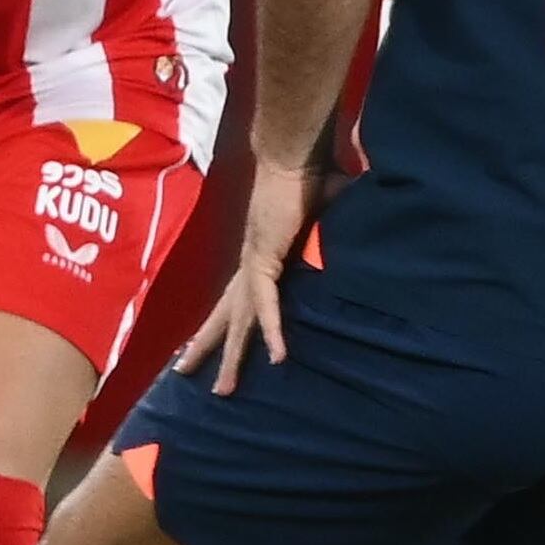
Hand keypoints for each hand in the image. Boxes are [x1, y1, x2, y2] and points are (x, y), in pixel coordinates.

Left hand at [173, 149, 327, 396]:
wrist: (294, 153)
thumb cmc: (309, 175)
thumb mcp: (326, 212)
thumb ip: (336, 224)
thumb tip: (360, 219)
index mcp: (261, 256)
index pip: (237, 297)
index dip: (223, 321)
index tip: (207, 344)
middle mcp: (251, 264)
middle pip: (224, 316)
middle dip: (205, 347)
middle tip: (184, 376)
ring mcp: (255, 264)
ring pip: (239, 321)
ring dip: (230, 356)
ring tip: (221, 391)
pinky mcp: (265, 259)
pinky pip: (268, 303)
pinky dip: (274, 330)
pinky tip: (278, 357)